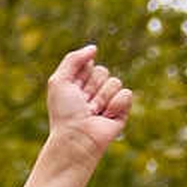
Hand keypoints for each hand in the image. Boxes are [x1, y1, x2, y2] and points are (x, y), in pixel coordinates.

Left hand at [43, 45, 132, 163]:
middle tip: (83, 104)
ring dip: (102, 98)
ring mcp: (108, 102)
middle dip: (92, 87)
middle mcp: (93, 92)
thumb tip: (94, 48)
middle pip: (103, 71)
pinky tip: (106, 117)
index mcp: (78, 84)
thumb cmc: (64, 113)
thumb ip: (73, 59)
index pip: (89, 65)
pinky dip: (115, 105)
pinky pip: (126, 94)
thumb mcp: (60, 81)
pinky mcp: (121, 112)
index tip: (72, 91)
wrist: (76, 138)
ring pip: (115, 82)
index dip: (81, 76)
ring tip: (93, 113)